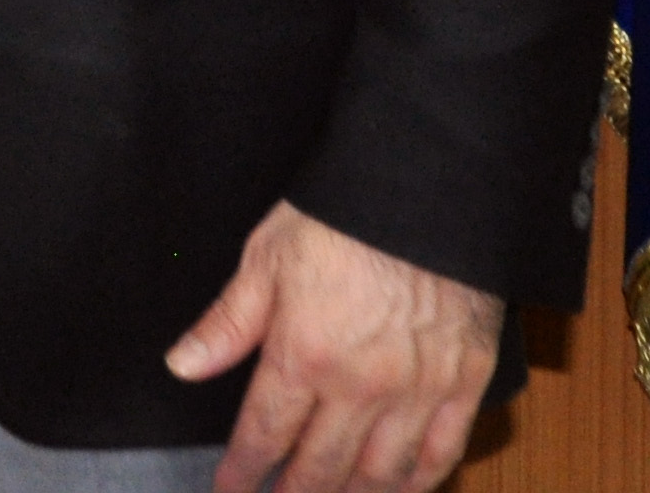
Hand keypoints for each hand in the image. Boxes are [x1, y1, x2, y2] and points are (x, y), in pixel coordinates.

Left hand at [167, 201, 503, 492]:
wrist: (424, 186)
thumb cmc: (341, 213)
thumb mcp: (266, 256)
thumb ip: (228, 321)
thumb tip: (184, 364)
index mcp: (304, 352)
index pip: (264, 432)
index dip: (242, 469)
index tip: (229, 489)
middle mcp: (359, 385)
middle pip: (320, 466)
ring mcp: (416, 390)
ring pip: (380, 474)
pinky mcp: (464, 383)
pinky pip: (441, 453)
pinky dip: (418, 482)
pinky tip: (398, 489)